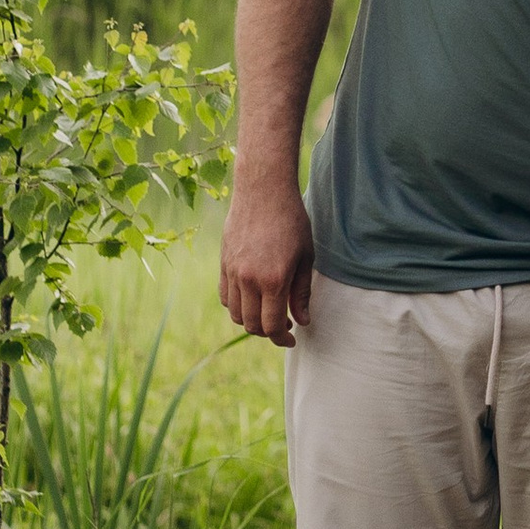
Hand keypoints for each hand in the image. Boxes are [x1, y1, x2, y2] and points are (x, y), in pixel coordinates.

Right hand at [221, 169, 314, 347]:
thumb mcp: (305, 256)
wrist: (263, 190)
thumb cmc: (291, 220)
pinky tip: (252, 298)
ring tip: (268, 312)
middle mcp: (248, 280)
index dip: (282, 338)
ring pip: (236, 314)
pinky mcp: (223, 264)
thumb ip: (301, 292)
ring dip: (252, 320)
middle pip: (252, 325)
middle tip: (285, 325)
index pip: (272, 325)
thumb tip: (302, 321)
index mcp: (273, 280)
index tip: (292, 338)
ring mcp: (232, 273)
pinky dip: (237, 305)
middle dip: (269, 332)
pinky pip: (226, 297)